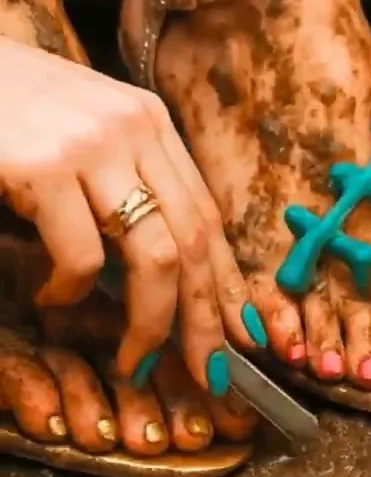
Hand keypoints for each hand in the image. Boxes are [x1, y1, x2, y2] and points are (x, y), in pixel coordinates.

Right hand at [0, 37, 246, 390]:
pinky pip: (83, 253)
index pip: (208, 216)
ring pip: (157, 255)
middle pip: (195, 241)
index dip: (228, 281)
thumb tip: (166, 267)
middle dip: (206, 317)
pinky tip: (54, 296)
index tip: (241, 333)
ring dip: (152, 321)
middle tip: (207, 370)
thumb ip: (125, 181)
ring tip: (136, 359)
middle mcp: (135, 130)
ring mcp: (92, 146)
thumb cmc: (5, 106)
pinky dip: (73, 289)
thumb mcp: (82, 132)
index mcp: (151, 123)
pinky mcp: (43, 166)